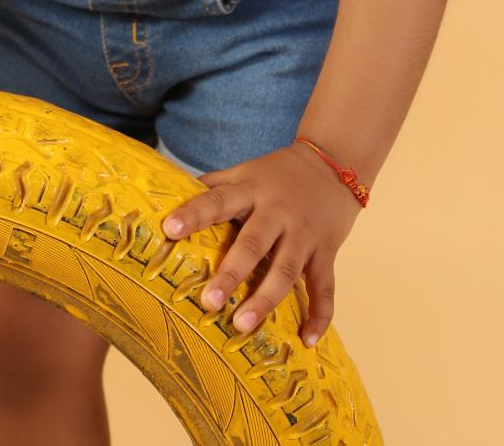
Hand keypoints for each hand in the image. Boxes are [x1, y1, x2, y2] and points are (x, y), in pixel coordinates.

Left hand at [160, 140, 363, 346]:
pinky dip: (320, 315)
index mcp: (251, 190)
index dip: (194, 213)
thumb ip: (214, 185)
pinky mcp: (326, 252)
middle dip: (231, 273)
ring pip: (285, 270)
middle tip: (209, 301)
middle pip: (253, 244)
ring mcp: (304, 234)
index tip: (170, 229)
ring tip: (242, 325)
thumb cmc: (277, 173)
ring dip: (266, 299)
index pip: (218, 201)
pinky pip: (324, 286)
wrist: (333, 164)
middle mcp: (277, 212)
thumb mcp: (245, 171)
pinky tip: (307, 339)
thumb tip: (170, 192)